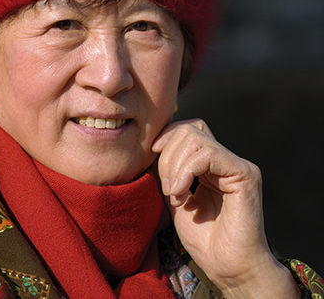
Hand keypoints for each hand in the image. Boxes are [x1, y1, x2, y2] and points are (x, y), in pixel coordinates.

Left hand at [152, 119, 299, 297]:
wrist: (229, 268)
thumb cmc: (204, 239)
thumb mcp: (177, 198)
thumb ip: (170, 173)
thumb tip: (156, 148)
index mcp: (212, 165)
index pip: (189, 130)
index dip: (167, 135)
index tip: (153, 153)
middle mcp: (226, 161)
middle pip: (190, 130)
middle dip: (168, 154)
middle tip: (168, 187)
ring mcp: (237, 165)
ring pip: (196, 138)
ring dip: (175, 165)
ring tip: (176, 194)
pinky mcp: (244, 174)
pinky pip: (208, 154)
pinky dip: (186, 171)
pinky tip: (181, 194)